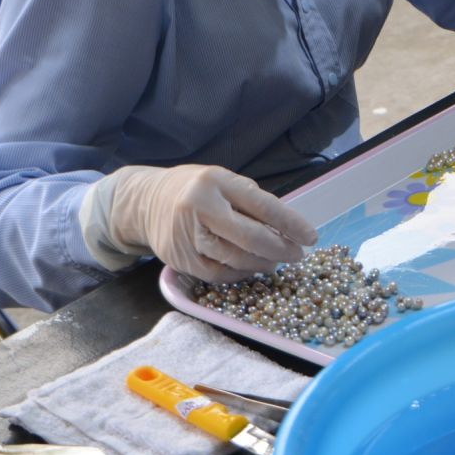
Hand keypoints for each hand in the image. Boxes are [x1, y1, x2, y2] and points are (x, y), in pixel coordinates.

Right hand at [102, 164, 316, 283]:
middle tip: (297, 255)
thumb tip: (287, 228)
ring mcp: (187, 236)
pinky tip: (251, 268)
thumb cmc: (193, 189)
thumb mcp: (222, 181)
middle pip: (250, 237)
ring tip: (276, 262)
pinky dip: (240, 274)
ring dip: (262, 264)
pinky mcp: (180, 260)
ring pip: (235, 259)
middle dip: (281, 249)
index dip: (291, 224)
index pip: (262, 205)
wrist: (143, 202)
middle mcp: (200, 207)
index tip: (311, 237)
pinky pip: (218, 274)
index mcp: (216, 182)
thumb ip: (250, 201)